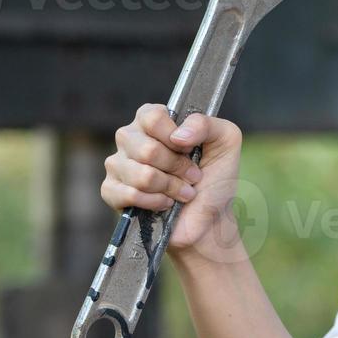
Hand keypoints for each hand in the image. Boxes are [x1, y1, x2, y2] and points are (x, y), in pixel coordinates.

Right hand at [102, 103, 244, 256]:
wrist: (209, 219)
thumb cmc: (216, 177)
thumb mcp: (225, 140)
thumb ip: (206, 124)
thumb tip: (178, 136)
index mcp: (152, 120)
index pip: (152, 117)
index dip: (174, 137)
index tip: (190, 150)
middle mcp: (131, 138)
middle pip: (147, 149)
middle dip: (176, 168)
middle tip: (192, 175)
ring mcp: (118, 164)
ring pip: (140, 175)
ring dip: (170, 187)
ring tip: (182, 192)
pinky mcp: (111, 191)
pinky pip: (128, 194)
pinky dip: (154, 202)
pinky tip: (165, 203)